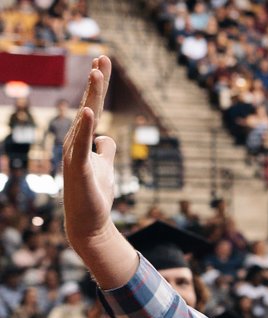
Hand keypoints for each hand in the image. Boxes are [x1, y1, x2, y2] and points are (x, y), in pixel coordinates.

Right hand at [63, 56, 135, 285]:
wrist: (89, 224)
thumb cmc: (95, 195)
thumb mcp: (106, 167)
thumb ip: (106, 151)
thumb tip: (106, 138)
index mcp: (84, 141)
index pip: (94, 107)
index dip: (99, 86)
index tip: (104, 62)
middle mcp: (77, 144)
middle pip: (89, 107)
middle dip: (96, 83)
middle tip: (103, 58)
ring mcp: (76, 156)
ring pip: (85, 121)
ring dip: (91, 97)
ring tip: (97, 75)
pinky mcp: (79, 170)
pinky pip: (82, 146)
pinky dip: (85, 129)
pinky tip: (88, 112)